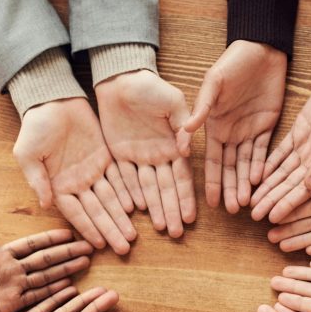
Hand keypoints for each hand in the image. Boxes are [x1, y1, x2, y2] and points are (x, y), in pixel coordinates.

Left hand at [0, 226, 93, 311]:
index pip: (30, 245)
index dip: (50, 239)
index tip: (70, 233)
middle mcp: (9, 272)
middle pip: (44, 260)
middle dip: (66, 253)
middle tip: (89, 247)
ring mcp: (11, 290)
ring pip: (45, 278)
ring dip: (65, 270)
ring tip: (85, 263)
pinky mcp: (9, 309)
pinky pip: (36, 298)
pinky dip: (53, 293)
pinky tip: (69, 287)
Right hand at [13, 98, 136, 253]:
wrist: (52, 99)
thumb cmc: (34, 126)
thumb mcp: (27, 153)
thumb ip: (37, 179)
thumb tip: (45, 204)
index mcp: (58, 186)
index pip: (76, 213)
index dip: (88, 229)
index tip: (100, 245)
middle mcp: (77, 183)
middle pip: (97, 211)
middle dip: (111, 229)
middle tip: (125, 247)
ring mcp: (93, 171)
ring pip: (111, 199)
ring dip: (121, 217)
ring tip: (132, 235)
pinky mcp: (106, 157)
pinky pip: (119, 178)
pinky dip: (128, 192)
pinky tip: (137, 207)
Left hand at [97, 70, 195, 237]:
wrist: (120, 78)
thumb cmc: (150, 87)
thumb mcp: (172, 101)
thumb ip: (182, 124)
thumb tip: (186, 149)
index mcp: (174, 145)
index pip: (182, 177)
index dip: (187, 198)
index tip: (191, 217)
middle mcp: (158, 156)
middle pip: (166, 189)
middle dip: (172, 211)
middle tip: (176, 234)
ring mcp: (139, 158)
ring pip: (147, 189)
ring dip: (154, 209)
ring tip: (161, 228)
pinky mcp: (119, 155)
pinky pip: (124, 179)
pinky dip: (130, 194)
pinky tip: (136, 211)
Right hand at [184, 40, 286, 212]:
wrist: (260, 49)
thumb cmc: (232, 62)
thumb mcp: (213, 83)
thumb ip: (201, 108)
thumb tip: (185, 131)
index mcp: (213, 126)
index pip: (212, 160)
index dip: (212, 181)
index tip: (211, 203)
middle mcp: (230, 133)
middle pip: (230, 167)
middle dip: (231, 189)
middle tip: (233, 211)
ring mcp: (248, 131)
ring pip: (247, 163)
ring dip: (246, 183)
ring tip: (247, 203)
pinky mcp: (267, 125)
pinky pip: (264, 150)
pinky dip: (262, 165)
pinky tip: (260, 181)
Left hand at [250, 52, 310, 222]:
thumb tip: (309, 186)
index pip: (305, 191)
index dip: (288, 205)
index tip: (272, 218)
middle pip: (289, 184)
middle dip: (272, 200)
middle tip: (253, 215)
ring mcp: (307, 146)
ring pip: (282, 171)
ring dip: (267, 186)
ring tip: (251, 200)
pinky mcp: (299, 131)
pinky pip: (280, 152)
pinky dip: (268, 164)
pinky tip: (256, 176)